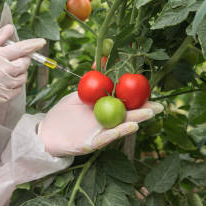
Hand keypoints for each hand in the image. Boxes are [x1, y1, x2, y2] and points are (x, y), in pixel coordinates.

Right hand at [0, 24, 45, 109]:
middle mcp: (2, 72)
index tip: (41, 42)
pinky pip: (19, 87)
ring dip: (20, 70)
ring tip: (6, 69)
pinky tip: (5, 79)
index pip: (20, 49)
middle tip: (12, 57)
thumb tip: (10, 28)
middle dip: (23, 58)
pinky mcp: (6, 97)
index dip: (32, 45)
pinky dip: (16, 81)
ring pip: (24, 75)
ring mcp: (5, 86)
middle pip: (25, 62)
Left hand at [38, 92, 163, 156]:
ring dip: (136, 119)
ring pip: (122, 126)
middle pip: (128, 114)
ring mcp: (101, 132)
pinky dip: (120, 131)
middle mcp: (105, 121)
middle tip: (158, 105)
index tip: (147, 90)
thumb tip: (99, 62)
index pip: (123, 102)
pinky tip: (131, 126)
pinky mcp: (93, 143)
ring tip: (149, 113)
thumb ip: (90, 84)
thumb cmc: (63, 114)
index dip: (135, 97)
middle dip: (143, 110)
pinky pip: (108, 137)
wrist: (47, 131)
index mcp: (103, 109)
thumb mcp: (77, 95)